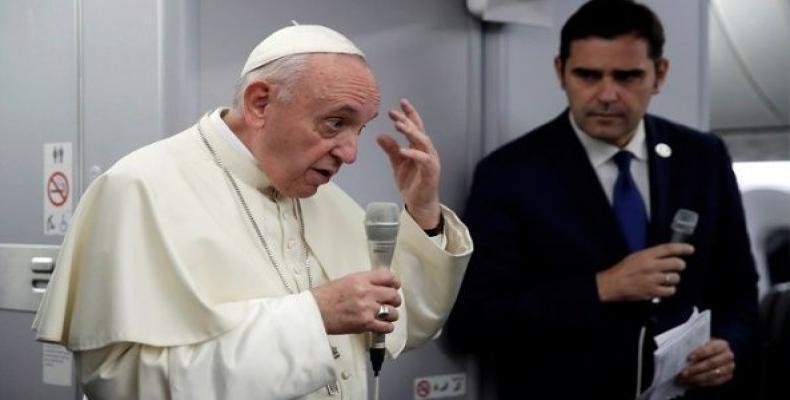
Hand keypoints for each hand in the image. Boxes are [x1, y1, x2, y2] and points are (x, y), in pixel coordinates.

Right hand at [310, 269, 401, 334]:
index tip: (394, 287)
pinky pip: (386, 327)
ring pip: (393, 312)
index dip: (395, 282)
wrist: (314, 312)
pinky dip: (387, 327)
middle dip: (394, 300)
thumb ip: (364, 282)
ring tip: (385, 316)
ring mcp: (367, 309)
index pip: (388, 277)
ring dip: (391, 314)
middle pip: (394, 295)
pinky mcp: (365, 324)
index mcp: (361, 279)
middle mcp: (367, 292)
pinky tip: (382, 325)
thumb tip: (379, 284)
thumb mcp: (346, 281)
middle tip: (389, 303)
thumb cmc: (325, 296)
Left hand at [376, 98, 440, 229]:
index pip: (416, 126)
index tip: (401, 102)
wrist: (419, 203)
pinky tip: (403, 150)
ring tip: (399, 126)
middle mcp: (427, 151)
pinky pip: (424, 160)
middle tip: (394, 113)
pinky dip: (414, 154)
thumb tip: (380, 135)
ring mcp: (431, 161)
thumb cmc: (412, 183)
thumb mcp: (397, 163)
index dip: (409, 114)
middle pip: (419, 131)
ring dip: (412, 133)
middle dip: (408, 120)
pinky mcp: (431, 172)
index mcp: (420, 147)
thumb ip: (391, 149)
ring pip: (423, 142)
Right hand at [596, 243, 693, 301]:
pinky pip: (670, 290)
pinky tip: (665, 288)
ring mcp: (653, 280)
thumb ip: (650, 256)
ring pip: (675, 278)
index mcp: (646, 255)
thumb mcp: (635, 256)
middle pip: (676, 263)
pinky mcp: (652, 292)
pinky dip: (670, 289)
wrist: (612, 284)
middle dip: (679, 265)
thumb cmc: (622, 269)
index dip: (682, 248)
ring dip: (674, 278)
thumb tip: (666, 256)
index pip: (668, 249)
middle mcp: (651, 266)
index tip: (690, 249)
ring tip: (667, 278)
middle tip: (677, 266)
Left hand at [676, 339, 734, 386]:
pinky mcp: (728, 377)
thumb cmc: (704, 347)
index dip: (700, 353)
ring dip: (697, 378)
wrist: (715, 354)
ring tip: (684, 379)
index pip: (712, 349)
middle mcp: (728, 356)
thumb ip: (695, 347)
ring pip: (713, 374)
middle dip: (695, 369)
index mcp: (722, 344)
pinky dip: (702, 383)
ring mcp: (729, 367)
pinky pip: (714, 382)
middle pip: (711, 363)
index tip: (688, 358)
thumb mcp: (701, 343)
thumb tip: (681, 354)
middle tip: (682, 373)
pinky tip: (691, 383)